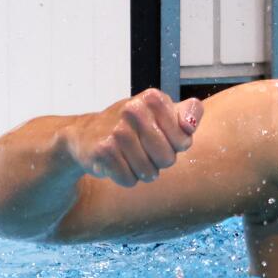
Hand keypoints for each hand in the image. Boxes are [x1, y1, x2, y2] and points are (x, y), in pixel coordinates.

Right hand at [66, 89, 202, 186]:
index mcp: (153, 98)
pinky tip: (118, 163)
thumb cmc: (134, 125)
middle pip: (167, 159)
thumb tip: (189, 126)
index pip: (184, 141)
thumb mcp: (164, 112)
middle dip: (160, 161)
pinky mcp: (102, 150)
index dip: (177, 146)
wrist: (87, 133)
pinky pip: (129, 180)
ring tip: (132, 156)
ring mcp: (117, 130)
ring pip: (149, 173)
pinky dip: (127, 178)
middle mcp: (133, 110)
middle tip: (146, 150)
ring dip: (143, 171)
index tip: (164, 137)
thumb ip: (190, 112)